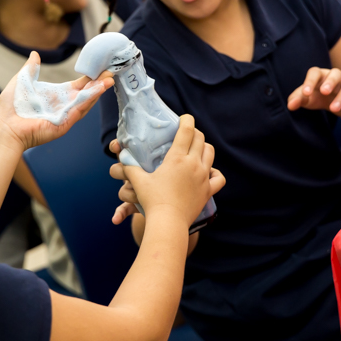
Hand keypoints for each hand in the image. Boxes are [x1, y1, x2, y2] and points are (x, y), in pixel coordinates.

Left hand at [0, 52, 112, 152]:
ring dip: (97, 92)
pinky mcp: (63, 124)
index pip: (79, 86)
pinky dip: (88, 101)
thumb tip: (35, 54)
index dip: (90, 78)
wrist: (4, 126)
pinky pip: (78, 111)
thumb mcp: (22, 81)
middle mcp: (64, 107)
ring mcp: (65, 116)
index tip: (101, 67)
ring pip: (86, 103)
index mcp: (57, 97)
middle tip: (111, 72)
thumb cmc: (11, 107)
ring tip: (109, 80)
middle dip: (99, 84)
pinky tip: (96, 91)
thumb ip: (31, 69)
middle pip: (87, 94)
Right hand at [107, 116, 223, 226]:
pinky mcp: (208, 190)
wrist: (168, 222)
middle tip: (187, 134)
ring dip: (204, 148)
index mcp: (176, 158)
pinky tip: (209, 172)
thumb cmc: (152, 201)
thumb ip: (130, 168)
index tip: (184, 117)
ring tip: (196, 150)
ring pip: (210, 153)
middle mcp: (193, 164)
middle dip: (194, 133)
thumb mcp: (139, 182)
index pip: (187, 130)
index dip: (186, 120)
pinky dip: (216, 173)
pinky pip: (219, 177)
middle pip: (200, 139)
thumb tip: (121, 157)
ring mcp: (203, 177)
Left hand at [287, 66, 340, 121]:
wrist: (336, 100)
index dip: (310, 81)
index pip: (315, 72)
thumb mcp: (306, 97)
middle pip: (336, 73)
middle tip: (324, 92)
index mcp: (320, 75)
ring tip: (334, 110)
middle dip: (331, 81)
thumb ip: (297, 99)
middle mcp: (336, 77)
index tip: (305, 93)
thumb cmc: (317, 95)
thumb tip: (290, 106)